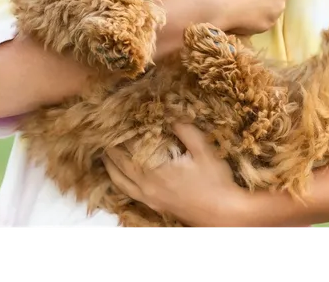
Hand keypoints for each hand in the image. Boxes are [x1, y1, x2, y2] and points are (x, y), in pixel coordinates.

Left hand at [102, 123, 248, 229]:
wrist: (224, 214)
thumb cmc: (216, 182)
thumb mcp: (204, 151)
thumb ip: (186, 131)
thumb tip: (171, 113)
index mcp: (156, 171)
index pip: (130, 147)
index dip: (122, 131)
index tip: (117, 118)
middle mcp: (147, 187)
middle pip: (119, 164)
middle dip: (111, 147)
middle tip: (104, 132)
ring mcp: (149, 199)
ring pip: (120, 181)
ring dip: (110, 165)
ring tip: (105, 152)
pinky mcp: (155, 206)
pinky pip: (128, 192)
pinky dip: (119, 181)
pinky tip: (121, 175)